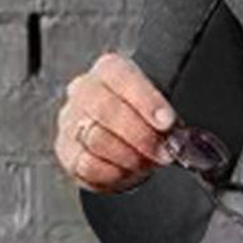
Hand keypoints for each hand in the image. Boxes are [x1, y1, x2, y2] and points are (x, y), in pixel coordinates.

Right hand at [55, 51, 179, 193]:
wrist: (125, 137)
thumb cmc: (145, 117)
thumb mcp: (161, 109)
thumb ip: (167, 119)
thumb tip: (178, 139)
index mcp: (110, 70)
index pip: (122, 77)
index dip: (146, 101)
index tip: (167, 123)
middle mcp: (84, 90)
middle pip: (106, 110)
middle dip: (140, 136)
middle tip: (163, 152)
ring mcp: (70, 120)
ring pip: (96, 138)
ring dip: (128, 156)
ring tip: (146, 162)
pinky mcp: (65, 150)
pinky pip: (85, 164)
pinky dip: (112, 173)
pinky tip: (127, 171)